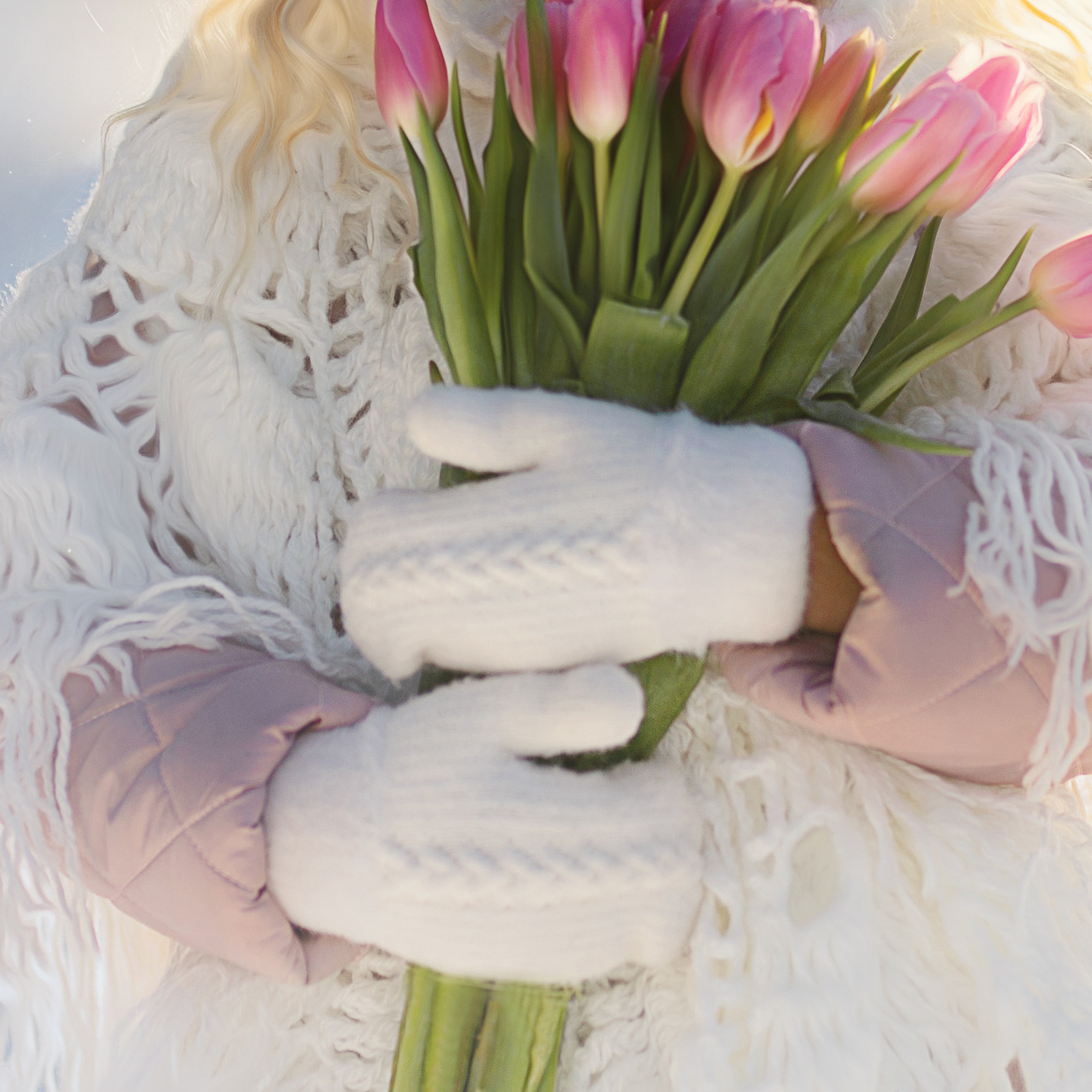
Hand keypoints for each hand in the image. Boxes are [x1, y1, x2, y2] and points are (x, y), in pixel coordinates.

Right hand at [262, 666, 701, 980]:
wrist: (337, 845)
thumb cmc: (417, 764)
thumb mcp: (484, 709)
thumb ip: (565, 703)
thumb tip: (636, 703)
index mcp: (561, 829)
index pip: (674, 823)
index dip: (664, 786)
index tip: (630, 765)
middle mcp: (566, 903)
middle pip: (679, 884)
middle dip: (668, 838)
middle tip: (621, 799)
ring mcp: (550, 947)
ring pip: (654, 928)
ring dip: (648, 881)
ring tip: (597, 834)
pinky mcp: (531, 971)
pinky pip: (611, 954)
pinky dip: (614, 916)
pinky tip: (573, 874)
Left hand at [339, 387, 813, 680]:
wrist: (723, 545)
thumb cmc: (641, 472)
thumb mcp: (564, 425)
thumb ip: (481, 423)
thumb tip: (414, 418)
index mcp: (475, 531)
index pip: (369, 547)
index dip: (375, 526)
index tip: (403, 507)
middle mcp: (478, 602)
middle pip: (372, 609)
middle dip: (380, 579)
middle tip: (413, 546)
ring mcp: (506, 647)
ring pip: (415, 643)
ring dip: (416, 610)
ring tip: (458, 568)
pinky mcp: (539, 673)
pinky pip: (467, 664)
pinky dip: (460, 637)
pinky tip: (498, 602)